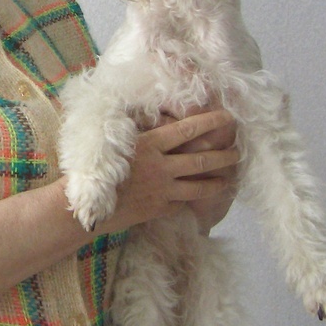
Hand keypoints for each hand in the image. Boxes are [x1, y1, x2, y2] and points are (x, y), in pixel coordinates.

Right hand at [100, 109, 239, 233]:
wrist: (86, 204)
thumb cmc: (96, 167)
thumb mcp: (116, 142)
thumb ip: (140, 133)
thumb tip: (157, 120)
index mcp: (150, 144)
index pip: (187, 130)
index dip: (210, 122)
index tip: (227, 116)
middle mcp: (161, 166)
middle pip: (201, 160)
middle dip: (224, 155)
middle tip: (239, 152)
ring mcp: (162, 190)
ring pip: (199, 186)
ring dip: (217, 182)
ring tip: (228, 179)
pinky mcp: (159, 209)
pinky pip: (182, 203)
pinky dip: (192, 200)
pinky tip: (200, 198)